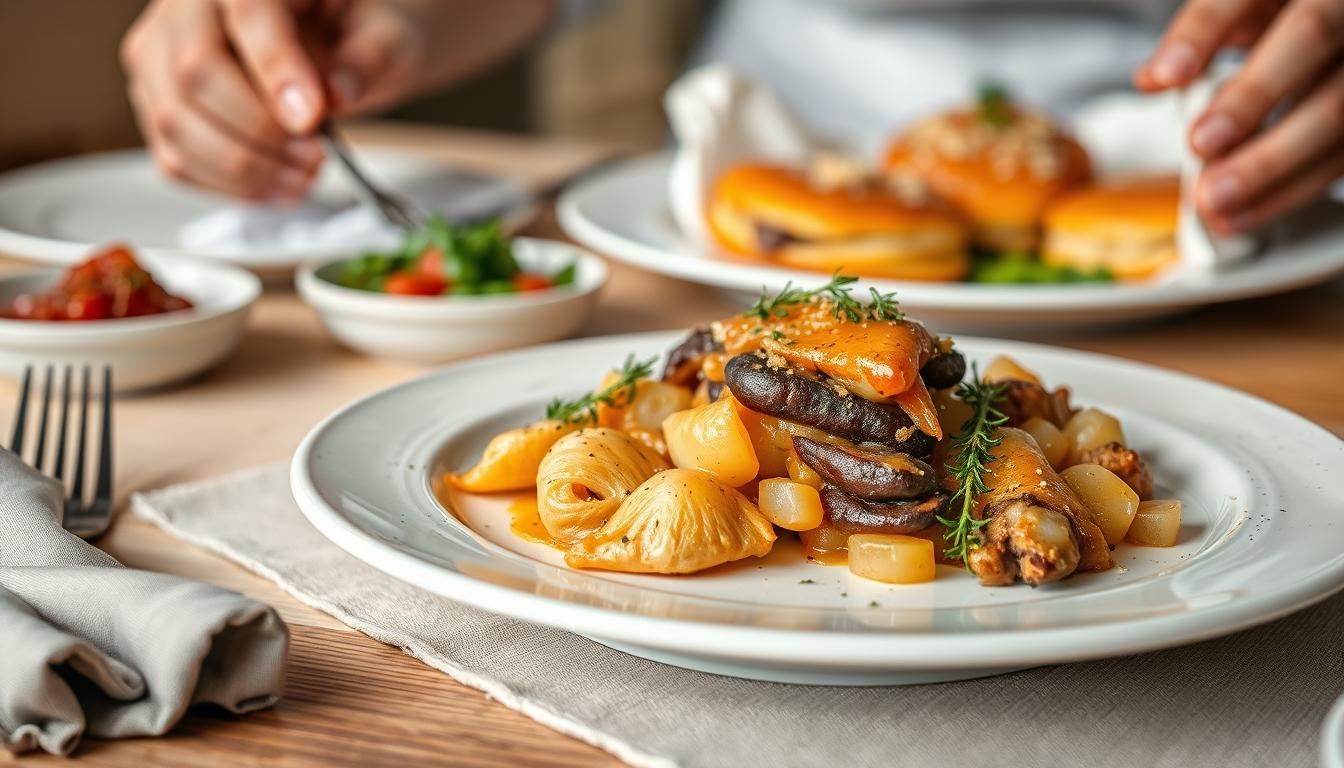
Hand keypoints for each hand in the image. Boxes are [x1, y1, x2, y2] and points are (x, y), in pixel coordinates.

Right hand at [121, 0, 514, 201]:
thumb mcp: (385, 35)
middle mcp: (189, 9)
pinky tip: (276, 186)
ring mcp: (163, 57)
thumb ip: (367, 59)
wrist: (339, 44)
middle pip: (196, 73)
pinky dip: (227, 185)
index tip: (312, 118)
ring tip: (303, 176)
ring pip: (175, 121)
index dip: (277, 70)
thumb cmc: (356, 31)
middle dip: (260, 131)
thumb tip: (337, 93)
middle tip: (316, 156)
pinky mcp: (160, 104)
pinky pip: (174, 157)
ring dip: (244, 167)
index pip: (249, 13)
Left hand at [1134, 0, 1343, 232]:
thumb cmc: (1282, 11)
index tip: (1167, 75)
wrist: (1332, 20)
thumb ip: (1203, 33)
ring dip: (1274, 162)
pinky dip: (1292, 188)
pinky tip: (1244, 212)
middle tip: (1201, 144)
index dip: (1203, 33)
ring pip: (1340, 107)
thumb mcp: (1242, 7)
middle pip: (1310, 38)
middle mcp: (1342, 8)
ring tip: (1216, 199)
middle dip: (1253, 96)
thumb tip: (1154, 77)